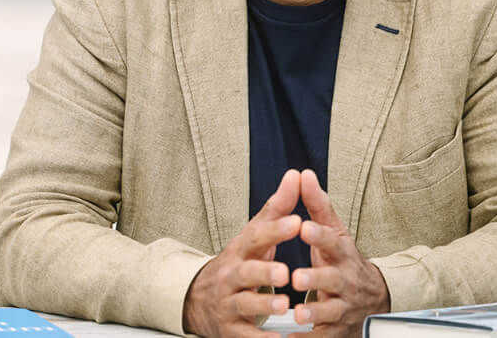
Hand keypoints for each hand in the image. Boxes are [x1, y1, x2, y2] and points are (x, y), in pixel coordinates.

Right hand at [183, 169, 301, 337]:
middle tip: (285, 273)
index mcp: (241, 249)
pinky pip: (245, 336)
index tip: (297, 222)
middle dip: (264, 273)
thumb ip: (278, 207)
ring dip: (263, 306)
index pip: (256, 236)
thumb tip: (295, 175)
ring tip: (283, 306)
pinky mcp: (230, 331)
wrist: (200, 298)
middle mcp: (231, 276)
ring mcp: (229, 304)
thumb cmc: (240, 261)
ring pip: (244, 305)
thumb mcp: (255, 234)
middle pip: (245, 273)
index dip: (276, 229)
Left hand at [290, 169, 389, 336]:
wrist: (371, 297)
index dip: (318, 234)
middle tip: (296, 276)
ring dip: (314, 313)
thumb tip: (303, 174)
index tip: (302, 227)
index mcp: (341, 252)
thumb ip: (316, 204)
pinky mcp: (336, 329)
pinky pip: (323, 337)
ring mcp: (343, 305)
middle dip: (316, 278)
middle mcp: (345, 279)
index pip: (331, 240)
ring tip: (298, 314)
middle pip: (333, 278)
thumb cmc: (342, 258)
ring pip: (331, 311)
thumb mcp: (332, 230)